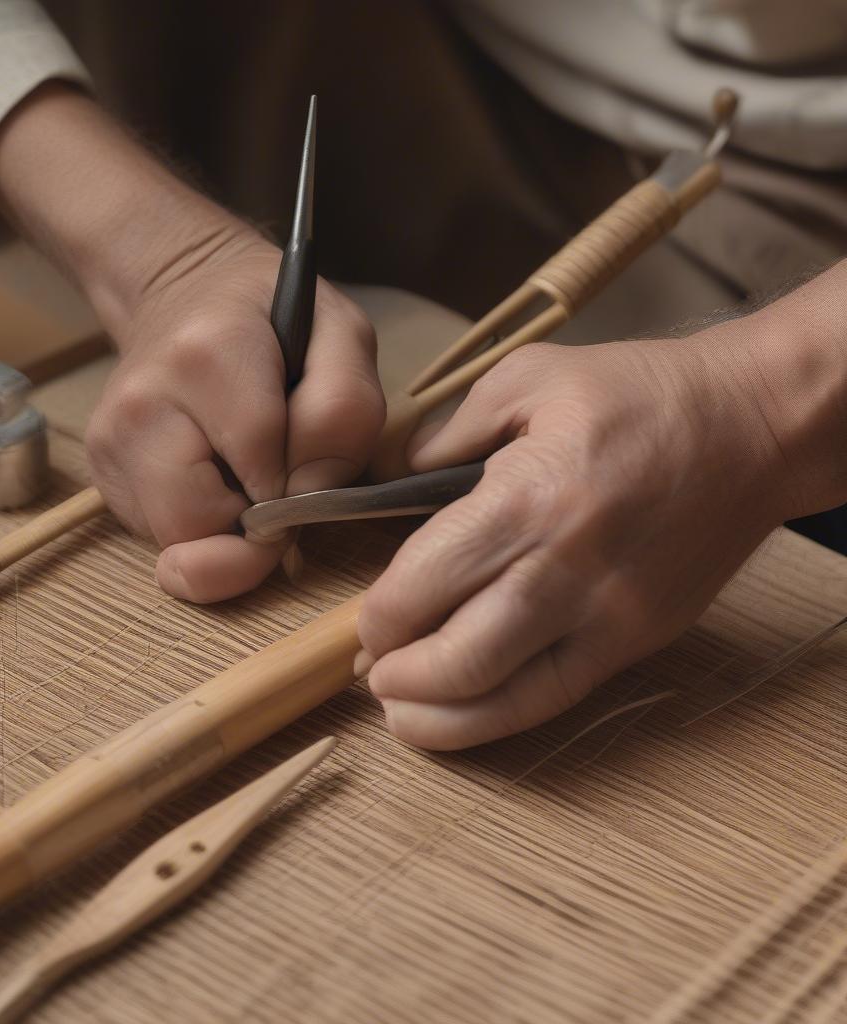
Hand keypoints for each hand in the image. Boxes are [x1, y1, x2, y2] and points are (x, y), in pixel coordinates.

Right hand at [0, 83, 382, 601]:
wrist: (181, 286)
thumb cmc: (279, 313)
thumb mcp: (344, 337)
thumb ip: (346, 417)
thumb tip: (303, 509)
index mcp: (212, 357)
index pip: (266, 474)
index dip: (302, 496)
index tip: (311, 484)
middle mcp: (148, 400)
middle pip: (212, 527)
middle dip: (261, 527)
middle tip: (279, 486)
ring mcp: (114, 439)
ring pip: (179, 546)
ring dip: (228, 535)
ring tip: (245, 477)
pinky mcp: (102, 469)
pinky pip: (158, 540)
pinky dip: (196, 532)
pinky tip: (212, 480)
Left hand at [357, 268, 846, 749]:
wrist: (753, 426)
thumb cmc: (638, 393)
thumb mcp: (527, 378)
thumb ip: (449, 433)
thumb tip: (398, 477)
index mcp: (526, 500)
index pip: (423, 585)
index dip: (378, 618)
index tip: (364, 621)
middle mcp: (563, 571)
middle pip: (458, 658)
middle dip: (398, 676)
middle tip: (373, 671)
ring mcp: (607, 616)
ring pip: (507, 698)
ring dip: (439, 718)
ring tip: (401, 714)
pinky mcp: (638, 640)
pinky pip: (558, 698)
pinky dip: (500, 719)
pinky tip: (464, 715)